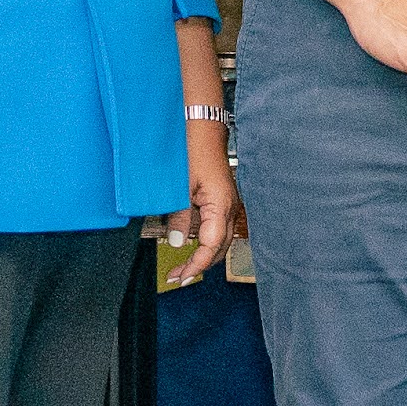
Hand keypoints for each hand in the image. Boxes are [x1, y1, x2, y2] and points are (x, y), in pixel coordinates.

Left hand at [166, 128, 240, 288]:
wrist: (202, 128)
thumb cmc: (192, 150)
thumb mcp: (180, 186)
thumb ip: (180, 216)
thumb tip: (178, 242)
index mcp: (221, 206)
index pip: (211, 247)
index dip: (196, 265)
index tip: (179, 276)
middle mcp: (230, 209)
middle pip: (219, 249)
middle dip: (199, 266)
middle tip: (176, 277)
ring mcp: (229, 205)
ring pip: (220, 241)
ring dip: (203, 256)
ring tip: (182, 268)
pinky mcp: (223, 201)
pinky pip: (218, 229)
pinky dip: (206, 243)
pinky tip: (192, 246)